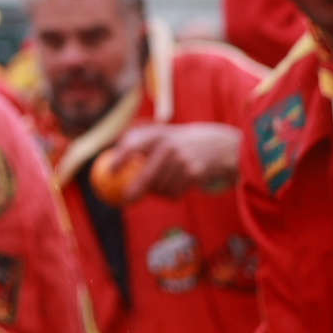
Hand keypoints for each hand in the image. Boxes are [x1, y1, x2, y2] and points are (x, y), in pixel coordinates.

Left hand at [112, 122, 240, 195]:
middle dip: (134, 190)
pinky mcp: (193, 175)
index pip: (133, 145)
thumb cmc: (186, 141)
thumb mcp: (167, 133)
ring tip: (164, 184)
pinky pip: (174, 193)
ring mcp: (182, 162)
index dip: (119, 158)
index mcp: (159, 134)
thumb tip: (114, 158)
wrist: (222, 146)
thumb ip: (144, 141)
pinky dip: (172, 194)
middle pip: (146, 176)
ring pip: (161, 188)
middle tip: (126, 199)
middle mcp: (169, 147)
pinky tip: (178, 185)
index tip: (111, 171)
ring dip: (158, 192)